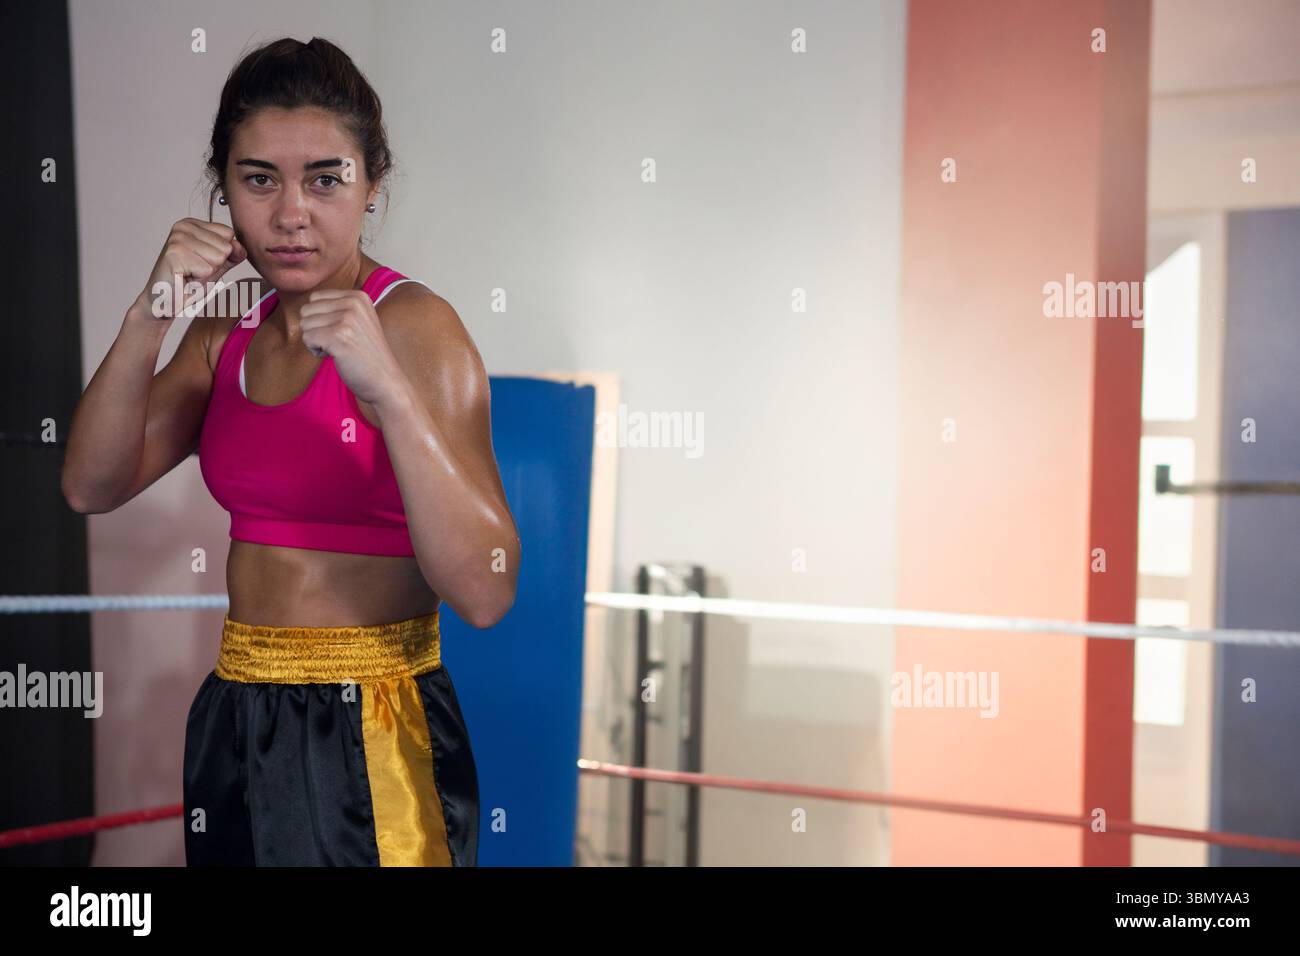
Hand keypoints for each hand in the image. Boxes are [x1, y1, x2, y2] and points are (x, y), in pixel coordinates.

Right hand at [137, 218, 246, 319]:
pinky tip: (184, 279)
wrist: (164, 301)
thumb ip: (231, 255)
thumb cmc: (188, 283)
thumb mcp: (216, 266)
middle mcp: (183, 226)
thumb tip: (240, 246)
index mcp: (193, 224)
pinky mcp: (174, 254)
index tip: (201, 262)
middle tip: (194, 271)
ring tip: (189, 275)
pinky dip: (199, 280)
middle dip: (214, 266)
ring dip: (206, 274)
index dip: (222, 255)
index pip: (229, 233)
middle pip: (226, 247)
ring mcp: (177, 238)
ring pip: (218, 258)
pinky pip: (207, 269)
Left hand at [300, 289, 407, 409]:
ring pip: (305, 324)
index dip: (321, 318)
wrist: (385, 381)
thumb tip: (304, 307)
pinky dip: (316, 351)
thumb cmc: (367, 355)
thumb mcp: (359, 321)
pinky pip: (307, 338)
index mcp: (358, 296)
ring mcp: (347, 319)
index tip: (342, 332)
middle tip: (339, 342)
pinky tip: (335, 356)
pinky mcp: (338, 336)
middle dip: (316, 329)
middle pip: (307, 310)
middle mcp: (353, 303)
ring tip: (339, 349)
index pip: (315, 298)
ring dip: (316, 341)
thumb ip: (337, 308)